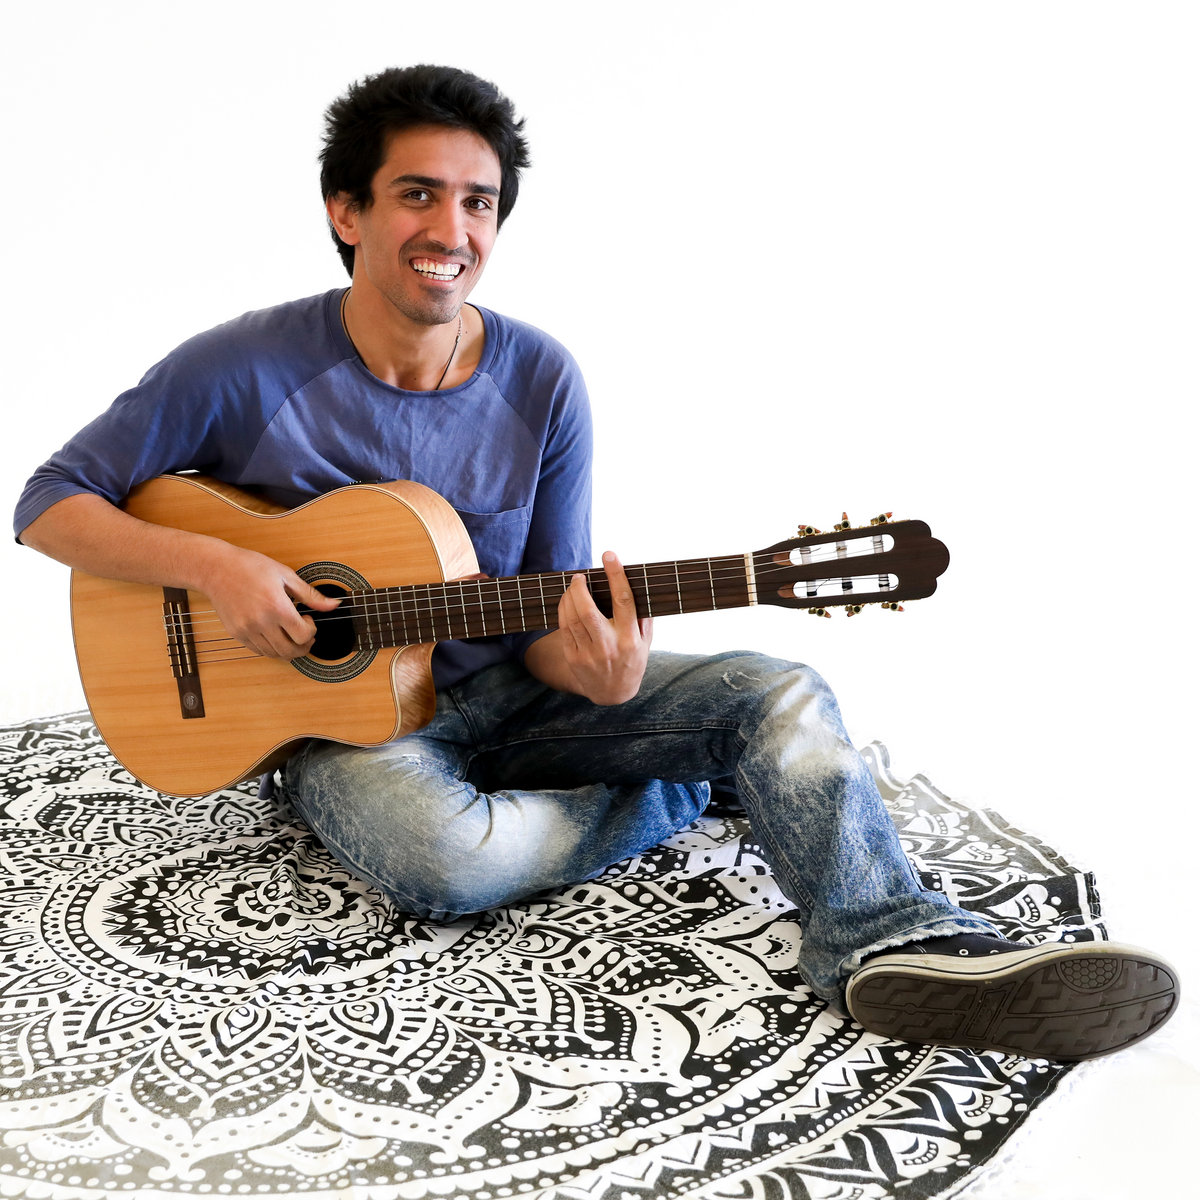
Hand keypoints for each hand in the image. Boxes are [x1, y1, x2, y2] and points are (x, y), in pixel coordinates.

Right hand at [204, 544, 340, 658]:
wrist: (216, 569)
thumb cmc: (250, 567)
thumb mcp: (286, 575)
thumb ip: (310, 595)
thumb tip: (334, 605)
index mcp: (277, 607)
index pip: (303, 635)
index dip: (312, 630)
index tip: (308, 619)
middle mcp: (261, 622)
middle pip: (290, 651)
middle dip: (304, 646)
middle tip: (305, 635)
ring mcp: (247, 630)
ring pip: (274, 654)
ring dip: (287, 649)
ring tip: (290, 635)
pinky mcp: (236, 633)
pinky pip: (258, 651)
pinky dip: (271, 648)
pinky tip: (274, 634)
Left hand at [556, 551, 651, 703]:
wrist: (613, 694)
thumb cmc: (632, 661)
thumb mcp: (646, 643)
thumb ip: (643, 618)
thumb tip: (637, 585)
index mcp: (630, 639)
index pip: (623, 601)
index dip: (616, 575)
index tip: (609, 555)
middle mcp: (608, 646)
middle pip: (588, 611)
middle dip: (580, 588)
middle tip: (579, 576)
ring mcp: (588, 653)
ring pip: (572, 618)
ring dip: (569, 597)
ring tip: (573, 586)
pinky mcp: (573, 657)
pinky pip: (564, 628)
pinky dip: (563, 610)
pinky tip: (567, 601)